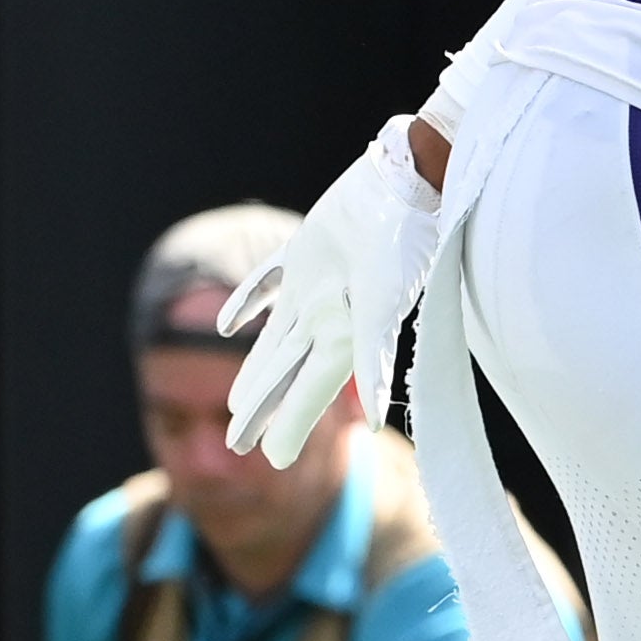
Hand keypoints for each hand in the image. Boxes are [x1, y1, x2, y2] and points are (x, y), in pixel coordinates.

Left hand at [224, 118, 444, 466]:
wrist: (411, 181)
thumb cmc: (404, 243)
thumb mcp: (384, 305)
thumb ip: (374, 362)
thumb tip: (373, 421)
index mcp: (346, 335)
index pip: (310, 392)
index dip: (290, 426)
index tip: (270, 460)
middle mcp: (331, 317)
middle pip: (287, 374)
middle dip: (263, 411)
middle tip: (236, 447)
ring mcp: (317, 285)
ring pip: (276, 340)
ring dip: (256, 371)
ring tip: (235, 404)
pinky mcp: (308, 250)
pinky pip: (270, 283)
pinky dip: (249, 302)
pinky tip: (229, 326)